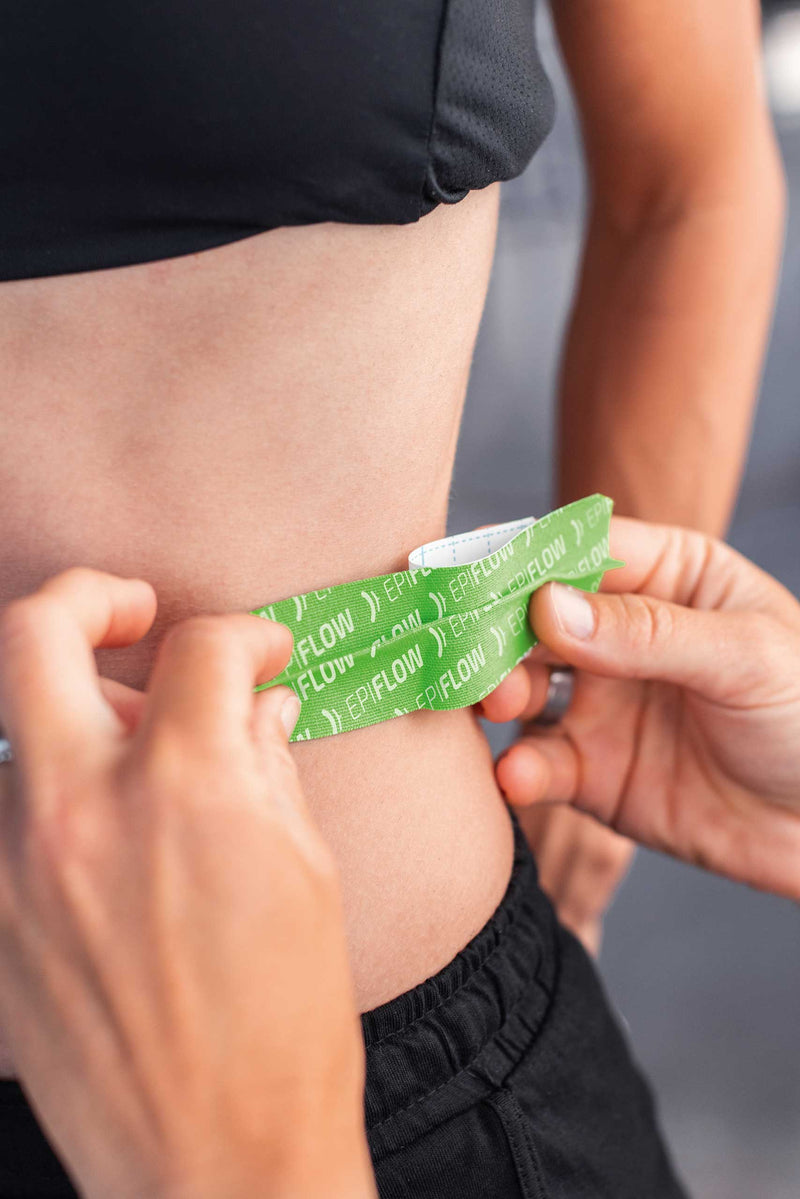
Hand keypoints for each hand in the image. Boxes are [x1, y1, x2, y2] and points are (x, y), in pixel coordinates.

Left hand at [0, 568, 375, 1198]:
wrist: (216, 1160)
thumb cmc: (285, 1023)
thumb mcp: (306, 871)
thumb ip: (267, 764)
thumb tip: (258, 703)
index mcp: (187, 788)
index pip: (200, 647)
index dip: (245, 634)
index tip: (260, 654)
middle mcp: (82, 809)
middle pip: (38, 631)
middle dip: (92, 596)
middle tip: (135, 613)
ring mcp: (16, 864)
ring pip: (5, 724)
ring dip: (66, 708)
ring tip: (124, 743)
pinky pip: (2, 812)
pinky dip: (47, 794)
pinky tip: (97, 830)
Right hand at [489, 518, 799, 900]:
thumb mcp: (746, 658)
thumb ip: (649, 633)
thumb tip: (548, 605)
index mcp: (667, 577)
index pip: (580, 550)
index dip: (523, 557)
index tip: (470, 572)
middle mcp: (622, 635)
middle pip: (534, 616)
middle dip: (494, 628)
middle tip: (466, 646)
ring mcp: (602, 703)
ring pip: (522, 686)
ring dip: (496, 691)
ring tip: (492, 703)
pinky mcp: (592, 772)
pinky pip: (541, 764)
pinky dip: (520, 769)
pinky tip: (517, 774)